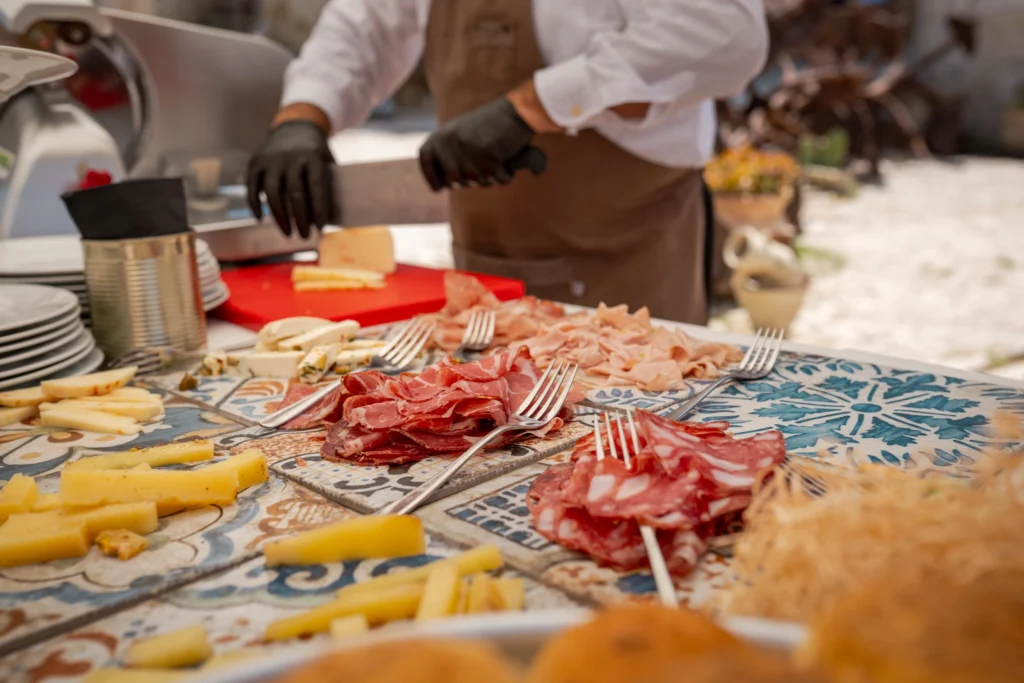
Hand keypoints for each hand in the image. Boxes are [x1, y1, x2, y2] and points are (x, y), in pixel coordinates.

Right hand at [246, 120, 334, 238]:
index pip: (316, 186)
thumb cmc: (317, 152)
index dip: (319, 209)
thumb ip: (330, 182)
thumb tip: (335, 217)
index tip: (321, 228)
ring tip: (288, 232)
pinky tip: (261, 219)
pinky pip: (252, 187)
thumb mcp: (328, 160)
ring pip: (273, 193)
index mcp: (313, 156)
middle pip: (295, 194)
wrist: (296, 125)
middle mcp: (291, 157)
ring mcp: (271, 159)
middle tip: (305, 236)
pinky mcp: (256, 161)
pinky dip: (255, 204)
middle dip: (300, 219)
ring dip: (280, 217)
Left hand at [418, 98, 546, 190]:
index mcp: (441, 134)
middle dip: (467, 182)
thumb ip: (447, 152)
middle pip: (452, 181)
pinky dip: (504, 176)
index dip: (430, 176)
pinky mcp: (488, 158)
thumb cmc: (490, 125)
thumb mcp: (460, 133)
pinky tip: (506, 162)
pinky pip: (496, 180)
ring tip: (495, 161)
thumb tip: (441, 184)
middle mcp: (450, 142)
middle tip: (481, 170)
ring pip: (475, 183)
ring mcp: (468, 151)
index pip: (425, 158)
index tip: (438, 188)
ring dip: (488, 178)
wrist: (515, 112)